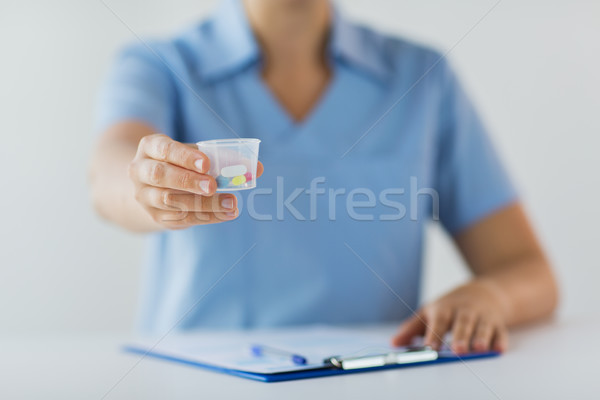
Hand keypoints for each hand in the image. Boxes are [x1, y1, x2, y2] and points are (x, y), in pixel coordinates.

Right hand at [127, 134, 262, 228]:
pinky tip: (227, 214)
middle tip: (214, 185)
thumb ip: (224, 158)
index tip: (207, 163)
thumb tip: (257, 168)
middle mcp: (140, 171)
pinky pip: (180, 218)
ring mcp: (145, 196)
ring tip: (232, 203)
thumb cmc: (181, 164)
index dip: (184, 156)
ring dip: (203, 203)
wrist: (152, 187)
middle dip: (188, 181)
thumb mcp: (195, 155)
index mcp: (150, 147)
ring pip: (170, 201)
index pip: (164, 149)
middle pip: (160, 176)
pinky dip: (206, 216)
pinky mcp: (155, 216)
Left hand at [391, 281, 509, 353]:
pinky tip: (498, 349)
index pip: (439, 321)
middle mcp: (464, 312)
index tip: (430, 349)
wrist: (481, 293)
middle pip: (462, 323)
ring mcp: (482, 317)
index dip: (435, 335)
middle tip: (457, 351)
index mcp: (445, 309)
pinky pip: (499, 332)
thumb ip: (412, 329)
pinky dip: (500, 340)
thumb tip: (394, 343)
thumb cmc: (450, 307)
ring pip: (482, 327)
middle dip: (460, 336)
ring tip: (478, 349)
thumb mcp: (429, 312)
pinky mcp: (497, 324)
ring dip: (480, 338)